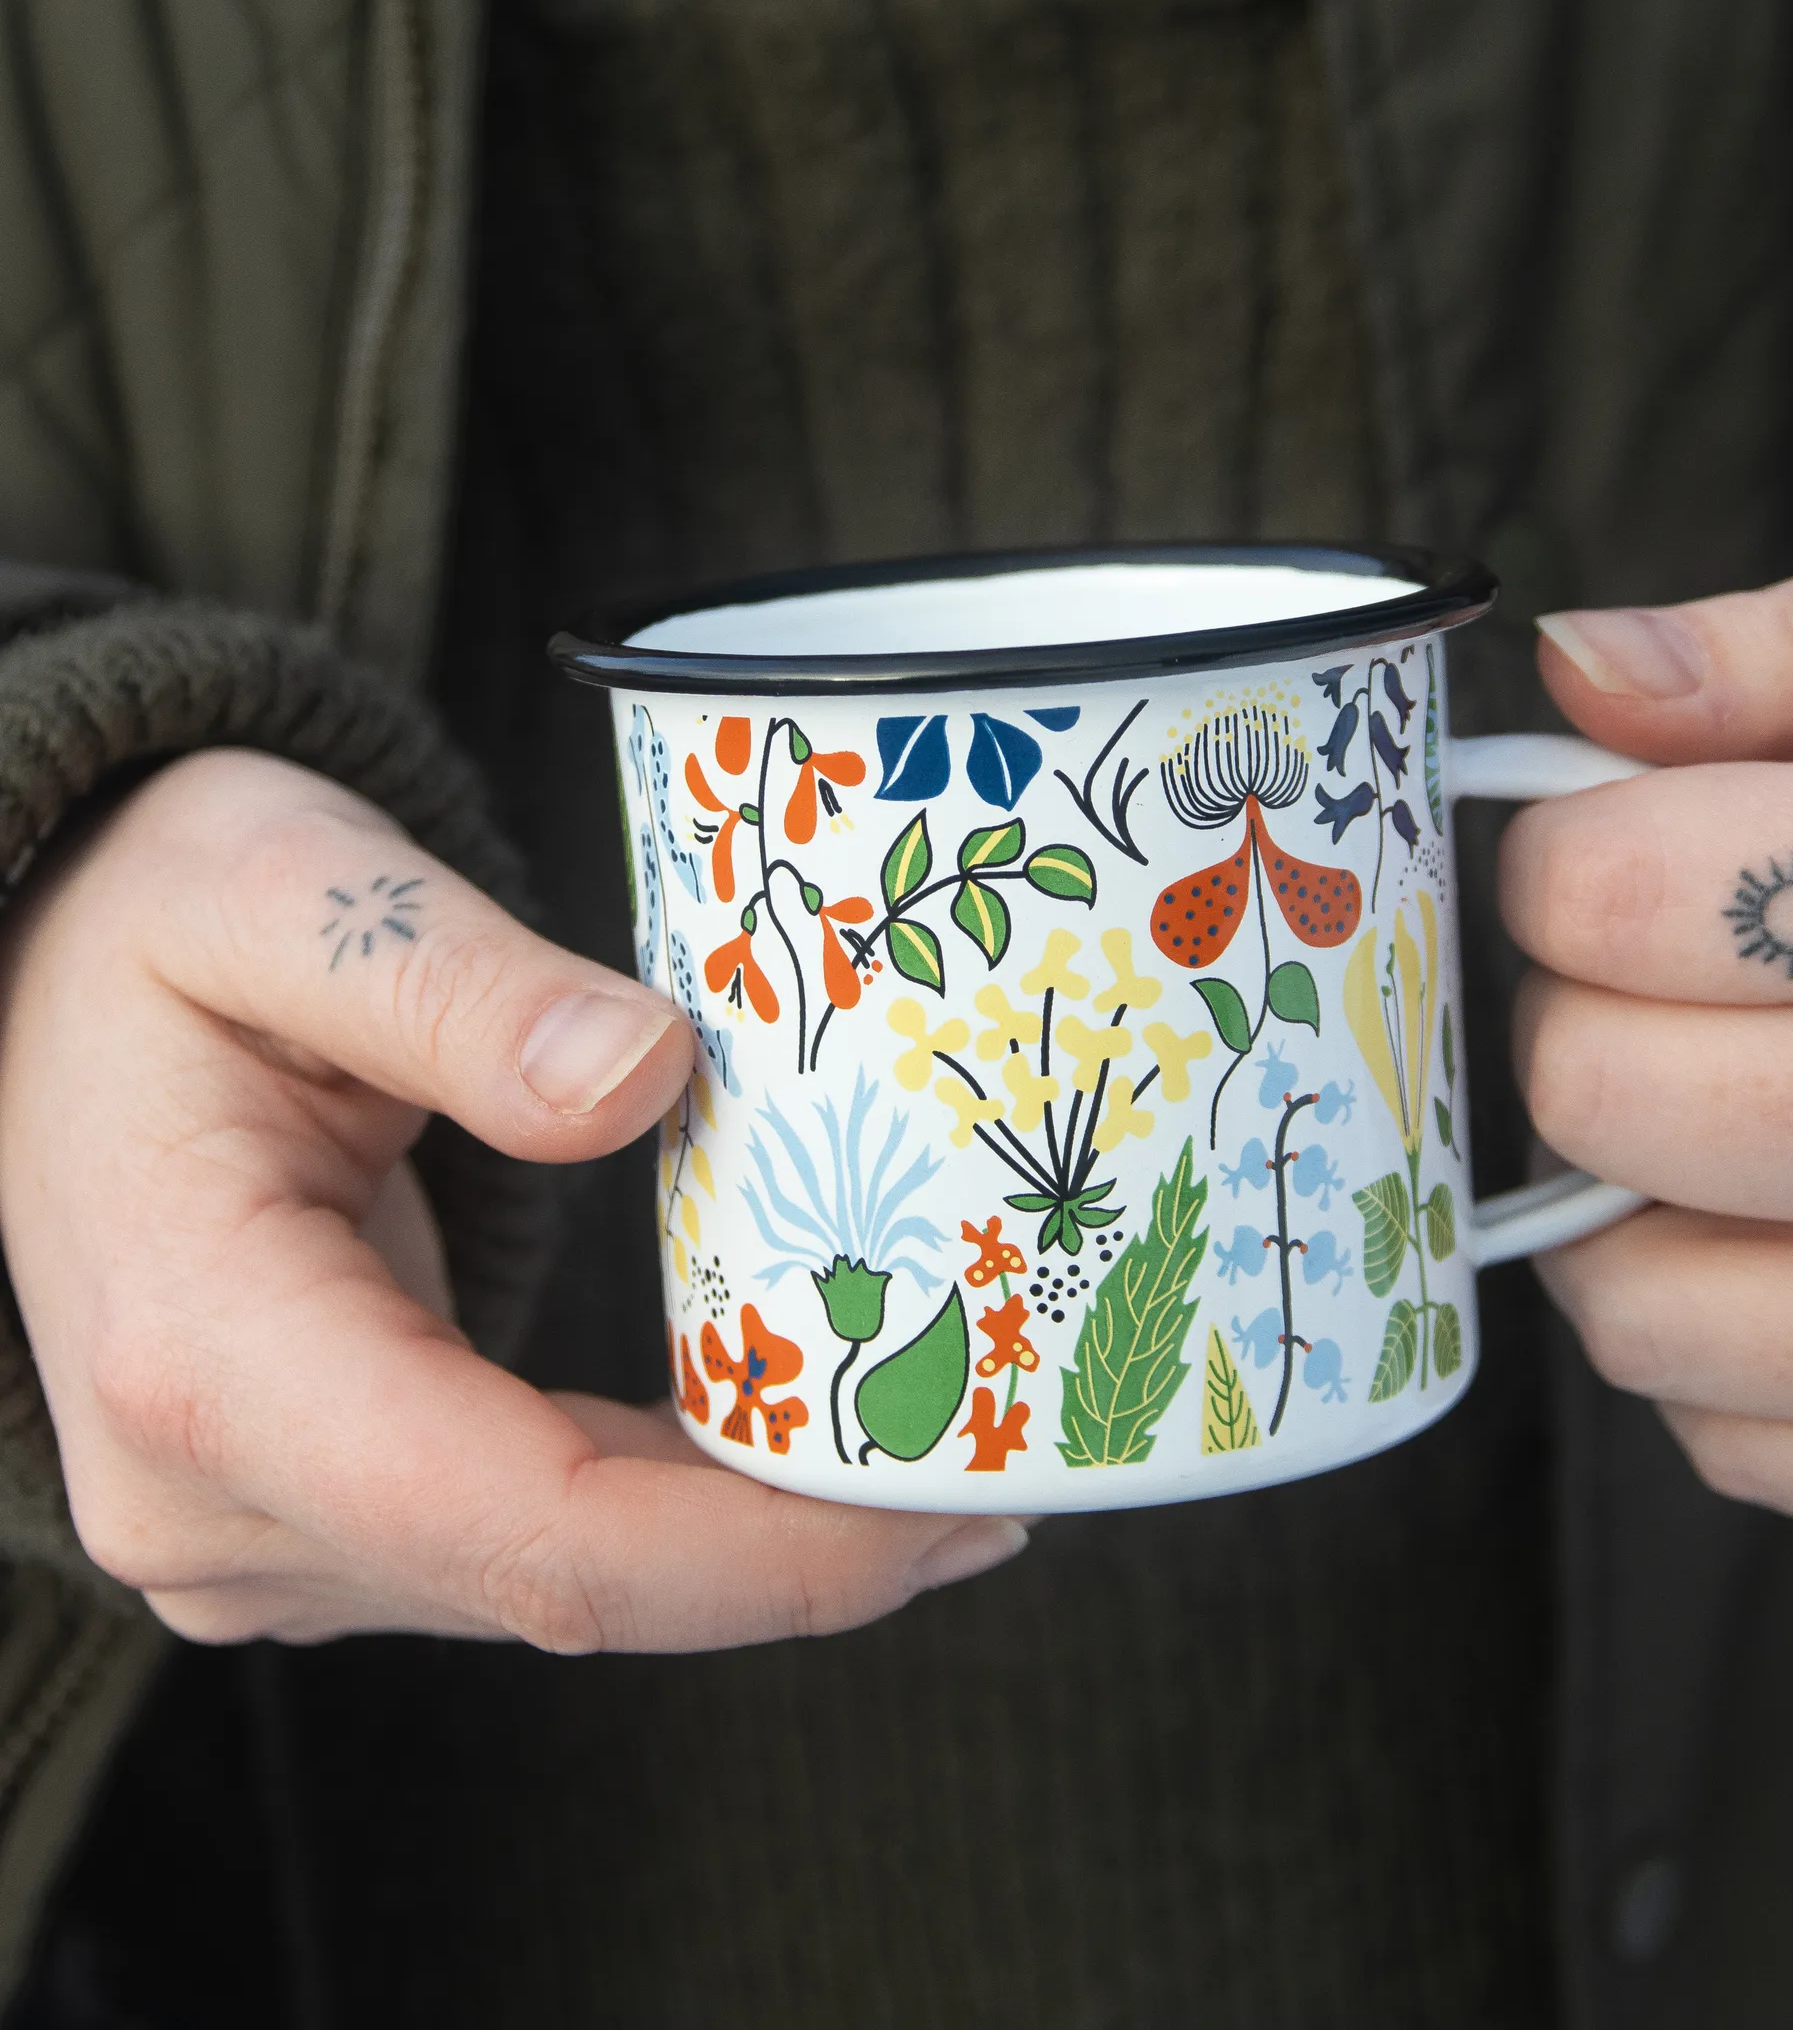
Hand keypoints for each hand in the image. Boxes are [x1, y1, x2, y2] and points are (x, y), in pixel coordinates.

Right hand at [0, 749, 1022, 1642]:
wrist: (32, 986)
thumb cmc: (155, 920)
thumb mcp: (285, 885)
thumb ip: (451, 982)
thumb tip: (644, 1075)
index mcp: (208, 1352)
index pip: (528, 1528)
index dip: (762, 1549)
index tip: (950, 1492)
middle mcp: (217, 1494)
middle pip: (562, 1585)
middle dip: (801, 1552)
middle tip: (1014, 1450)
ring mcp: (254, 1522)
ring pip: (551, 1586)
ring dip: (752, 1541)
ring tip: (948, 1435)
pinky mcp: (310, 1502)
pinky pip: (519, 1539)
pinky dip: (673, 1511)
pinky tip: (800, 1443)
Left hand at [1500, 552, 1792, 1536]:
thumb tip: (1585, 667)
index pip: (1700, 900)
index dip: (1574, 864)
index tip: (1582, 847)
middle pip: (1633, 1099)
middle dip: (1575, 1019)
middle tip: (1629, 979)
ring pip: (1663, 1311)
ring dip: (1607, 1204)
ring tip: (1683, 1103)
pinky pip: (1747, 1448)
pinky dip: (1709, 1356)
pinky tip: (1774, 1237)